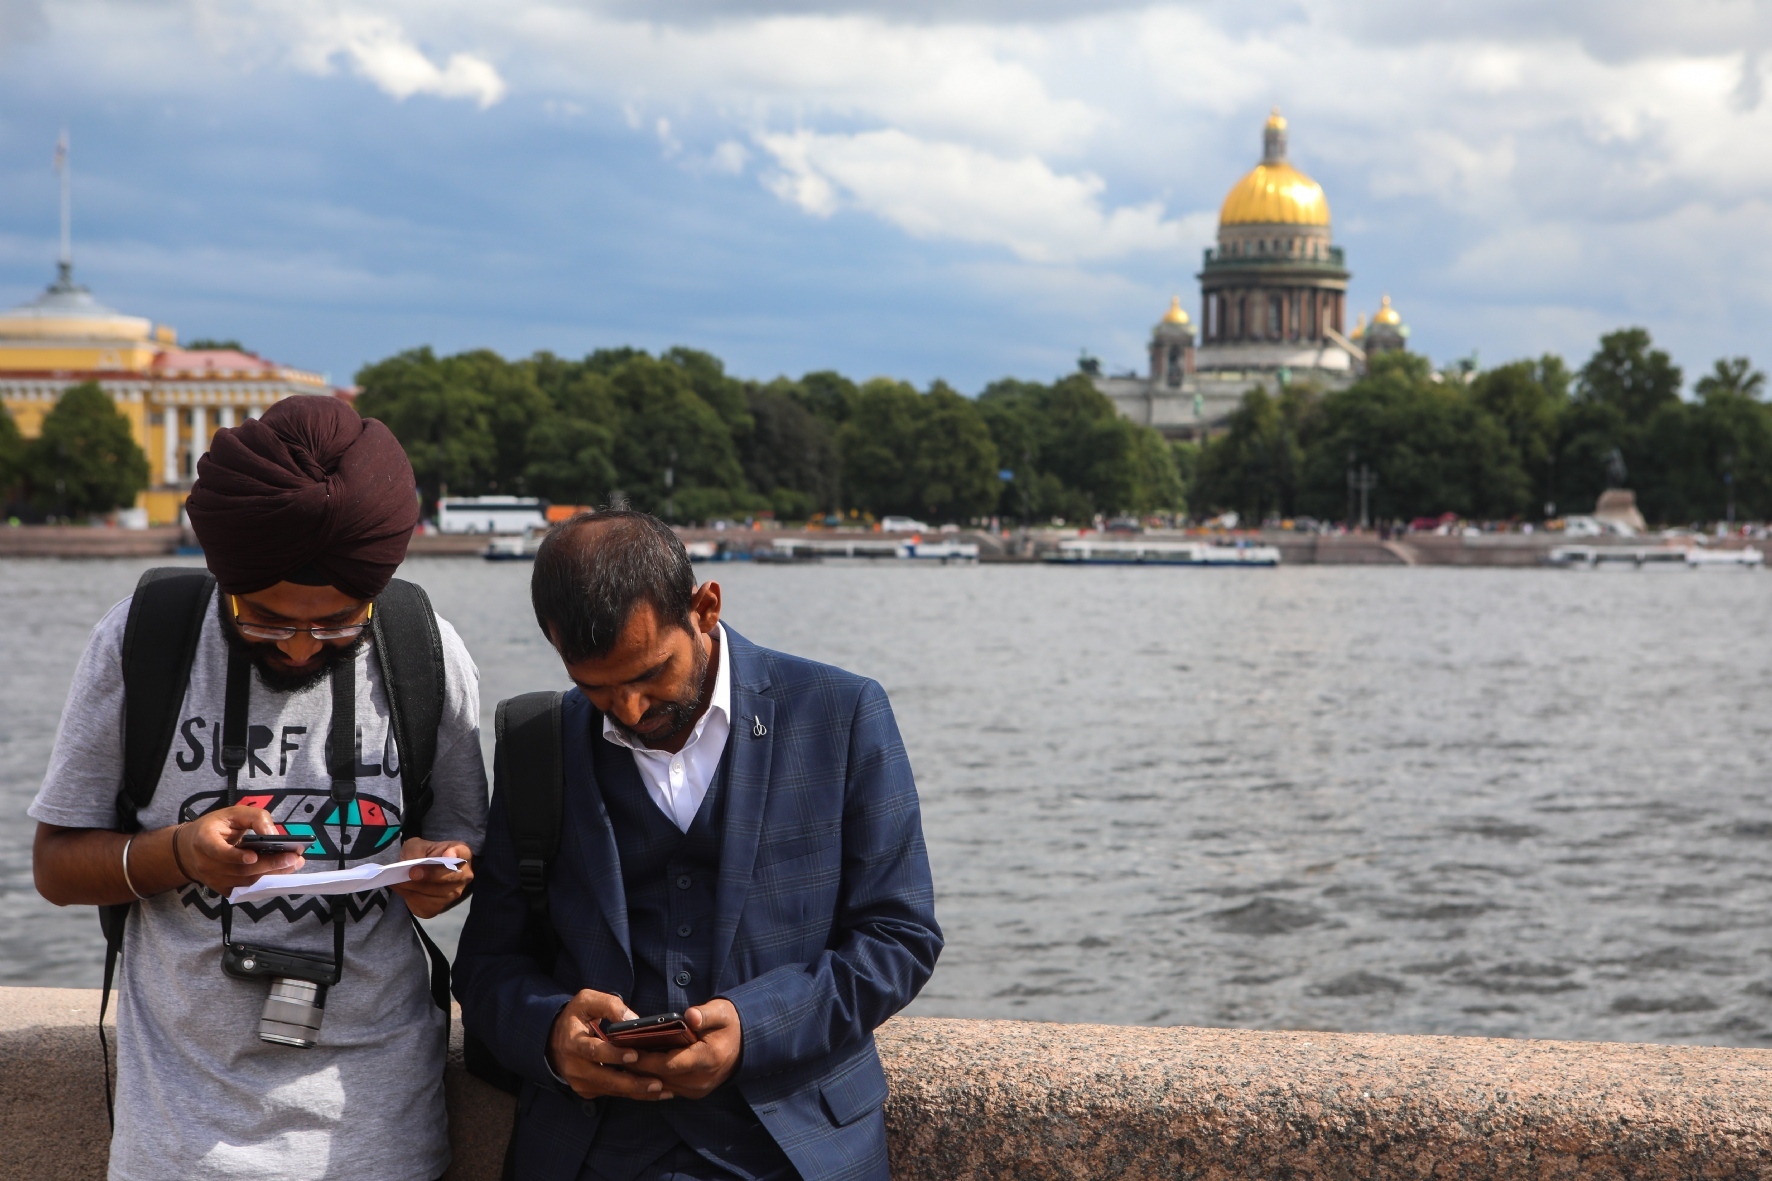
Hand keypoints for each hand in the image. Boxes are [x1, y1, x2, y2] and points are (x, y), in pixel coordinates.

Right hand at [181, 806, 303, 893]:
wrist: (190, 849)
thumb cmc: (216, 827)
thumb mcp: (233, 813)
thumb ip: (255, 818)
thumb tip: (274, 834)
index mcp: (204, 840)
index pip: (218, 851)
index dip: (235, 856)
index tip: (253, 856)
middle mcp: (206, 864)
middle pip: (239, 870)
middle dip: (269, 865)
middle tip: (292, 858)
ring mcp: (213, 880)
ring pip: (245, 882)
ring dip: (272, 874)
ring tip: (293, 864)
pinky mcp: (221, 889)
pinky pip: (245, 889)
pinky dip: (264, 883)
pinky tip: (281, 874)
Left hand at [390, 838, 473, 918]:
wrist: (422, 873)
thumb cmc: (423, 855)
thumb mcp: (418, 846)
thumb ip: (416, 851)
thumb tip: (412, 865)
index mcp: (462, 853)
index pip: (462, 852)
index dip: (456, 853)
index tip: (448, 854)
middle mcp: (463, 875)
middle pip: (450, 877)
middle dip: (430, 875)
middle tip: (412, 873)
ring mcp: (454, 894)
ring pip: (434, 893)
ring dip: (414, 887)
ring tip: (398, 881)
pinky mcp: (439, 908)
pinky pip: (424, 904)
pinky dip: (409, 896)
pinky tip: (401, 888)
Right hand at [547, 990, 675, 1101]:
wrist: (553, 1041)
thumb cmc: (576, 1017)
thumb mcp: (587, 1001)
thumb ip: (609, 1005)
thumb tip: (633, 1020)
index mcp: (573, 1042)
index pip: (594, 1051)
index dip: (614, 1054)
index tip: (634, 1054)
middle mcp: (575, 1066)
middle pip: (605, 1078)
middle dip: (632, 1082)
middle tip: (657, 1083)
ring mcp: (580, 1081)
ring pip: (612, 1090)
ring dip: (638, 1092)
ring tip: (663, 1090)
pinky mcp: (587, 1090)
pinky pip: (612, 1094)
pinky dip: (633, 1094)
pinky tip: (654, 1092)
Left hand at [625, 1000, 742, 1099]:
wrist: (745, 1045)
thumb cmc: (730, 1025)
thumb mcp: (722, 1012)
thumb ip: (705, 1014)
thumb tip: (690, 1016)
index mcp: (708, 1059)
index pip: (669, 1064)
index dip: (645, 1058)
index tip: (625, 1048)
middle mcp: (701, 1080)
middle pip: (659, 1078)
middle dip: (635, 1066)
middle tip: (613, 1053)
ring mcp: (696, 1089)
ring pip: (659, 1087)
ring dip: (640, 1075)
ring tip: (619, 1060)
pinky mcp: (692, 1092)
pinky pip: (665, 1089)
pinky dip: (650, 1080)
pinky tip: (634, 1069)